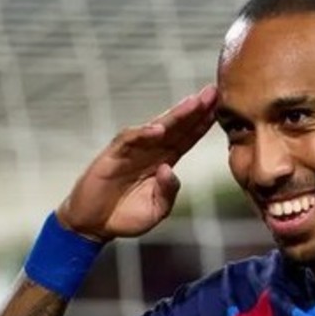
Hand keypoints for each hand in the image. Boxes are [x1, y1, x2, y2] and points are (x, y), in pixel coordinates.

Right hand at [56, 85, 217, 240]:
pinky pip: (129, 140)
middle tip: (213, 91)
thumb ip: (168, 192)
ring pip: (157, 127)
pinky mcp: (113, 155)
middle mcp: (150, 151)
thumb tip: (169, 169)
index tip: (220, 108)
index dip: (202, 124)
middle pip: (177, 126)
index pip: (187, 138)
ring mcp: (131, 150)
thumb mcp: (156, 209)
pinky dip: (143, 134)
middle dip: (195, 109)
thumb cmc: (126, 216)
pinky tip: (158, 128)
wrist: (94, 224)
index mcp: (164, 162)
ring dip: (175, 114)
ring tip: (194, 103)